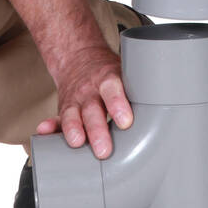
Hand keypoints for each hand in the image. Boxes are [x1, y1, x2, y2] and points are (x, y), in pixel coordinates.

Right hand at [35, 44, 132, 158]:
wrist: (79, 57)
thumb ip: (137, 95)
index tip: (125, 121)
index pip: (113, 89)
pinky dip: (48, 127)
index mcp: (107, 79)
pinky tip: (43, 133)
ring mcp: (74, 100)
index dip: (118, 104)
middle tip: (104, 150)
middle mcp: (89, 90)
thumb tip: (164, 115)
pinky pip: (55, 119)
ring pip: (72, 116)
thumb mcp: (125, 76)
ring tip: (76, 142)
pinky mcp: (64, 110)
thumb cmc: (110, 76)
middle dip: (97, 130)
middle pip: (93, 110)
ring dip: (72, 129)